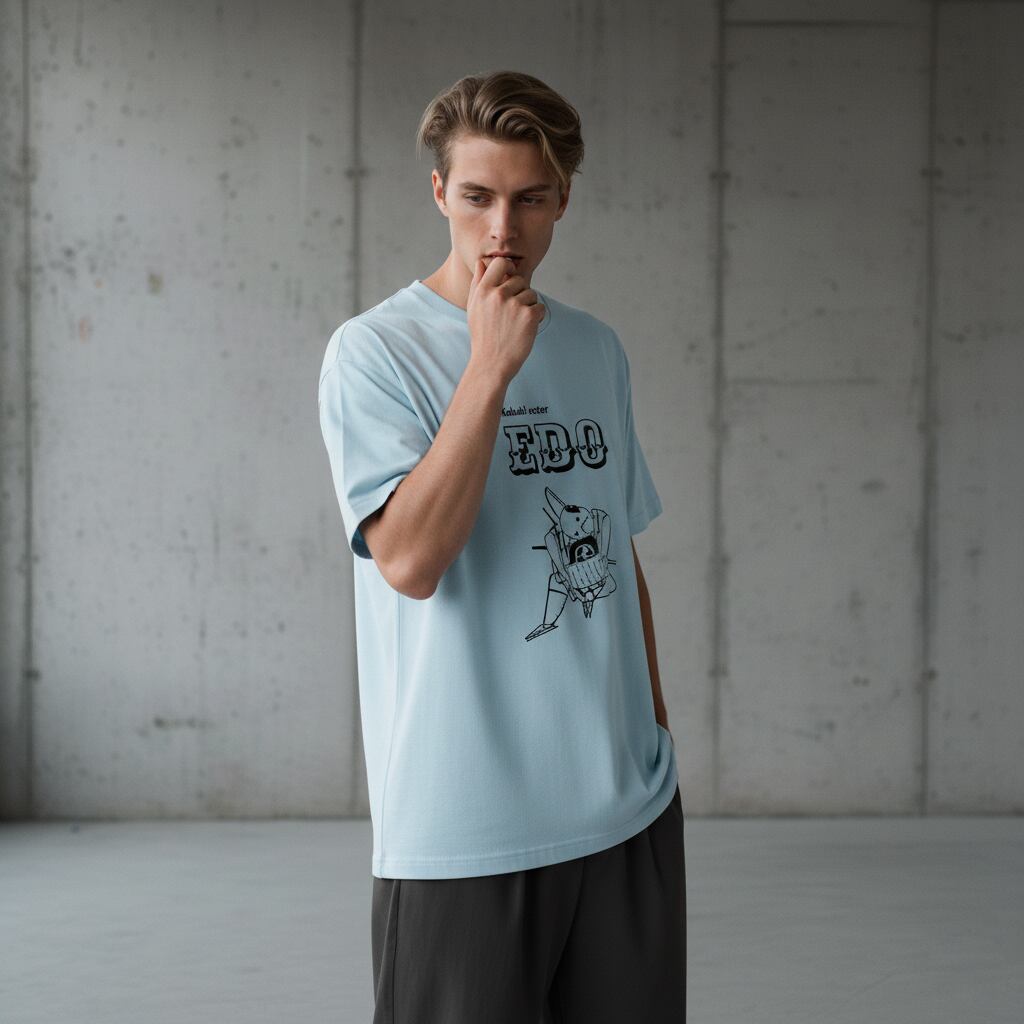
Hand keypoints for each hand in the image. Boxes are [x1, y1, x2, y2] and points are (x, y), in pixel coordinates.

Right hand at [466, 256, 545, 386]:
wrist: (491, 364)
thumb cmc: (482, 336)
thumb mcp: (474, 308)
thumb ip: (478, 283)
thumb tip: (482, 263)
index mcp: (483, 290)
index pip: (500, 263)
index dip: (509, 268)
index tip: (510, 278)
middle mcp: (498, 294)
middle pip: (520, 280)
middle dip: (520, 294)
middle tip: (511, 315)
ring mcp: (514, 305)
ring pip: (532, 294)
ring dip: (528, 307)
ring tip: (516, 325)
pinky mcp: (529, 316)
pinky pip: (540, 308)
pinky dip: (537, 318)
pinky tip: (525, 330)